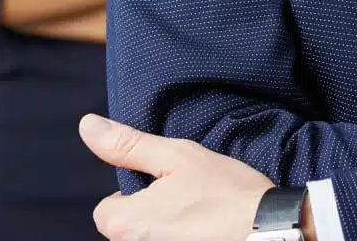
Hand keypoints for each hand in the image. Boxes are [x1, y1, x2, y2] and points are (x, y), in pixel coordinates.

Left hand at [80, 114, 277, 240]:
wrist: (268, 228)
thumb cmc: (223, 191)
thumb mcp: (176, 156)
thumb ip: (128, 144)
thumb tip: (88, 127)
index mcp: (124, 225)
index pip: (107, 207)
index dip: (135, 192)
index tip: (165, 186)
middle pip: (129, 226)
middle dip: (151, 211)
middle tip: (187, 197)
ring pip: (151, 237)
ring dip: (168, 227)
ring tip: (199, 214)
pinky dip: (184, 237)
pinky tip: (206, 231)